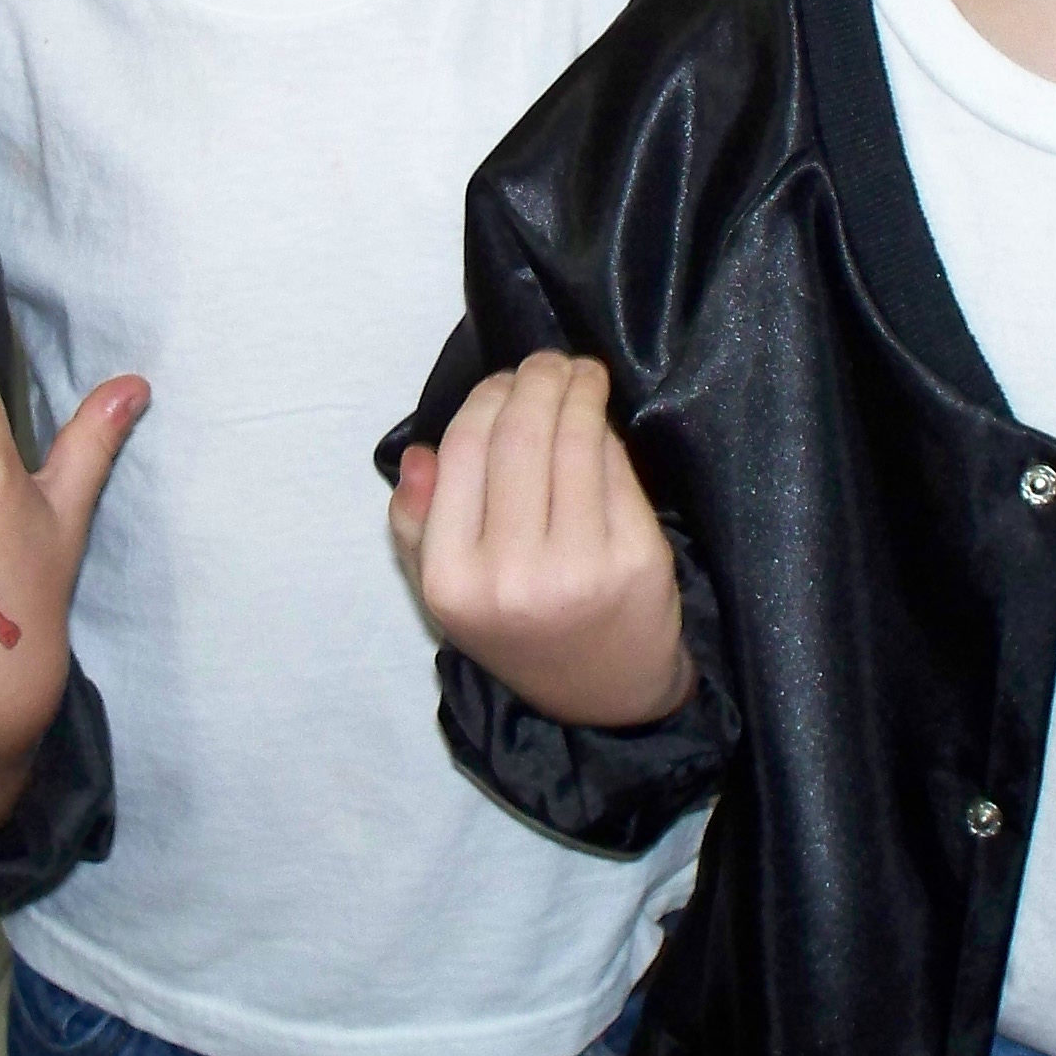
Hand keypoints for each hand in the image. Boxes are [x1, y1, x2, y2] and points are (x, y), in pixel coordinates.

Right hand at [390, 352, 691, 729]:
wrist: (604, 692)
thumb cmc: (518, 628)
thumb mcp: (444, 591)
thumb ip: (418, 525)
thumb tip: (419, 455)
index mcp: (452, 580)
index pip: (463, 452)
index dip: (485, 400)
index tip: (504, 382)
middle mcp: (511, 575)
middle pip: (518, 437)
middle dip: (534, 382)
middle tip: (546, 363)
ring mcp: (579, 567)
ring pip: (572, 442)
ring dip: (576, 390)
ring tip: (578, 373)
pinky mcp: (637, 559)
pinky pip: (615, 469)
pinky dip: (605, 432)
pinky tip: (601, 419)